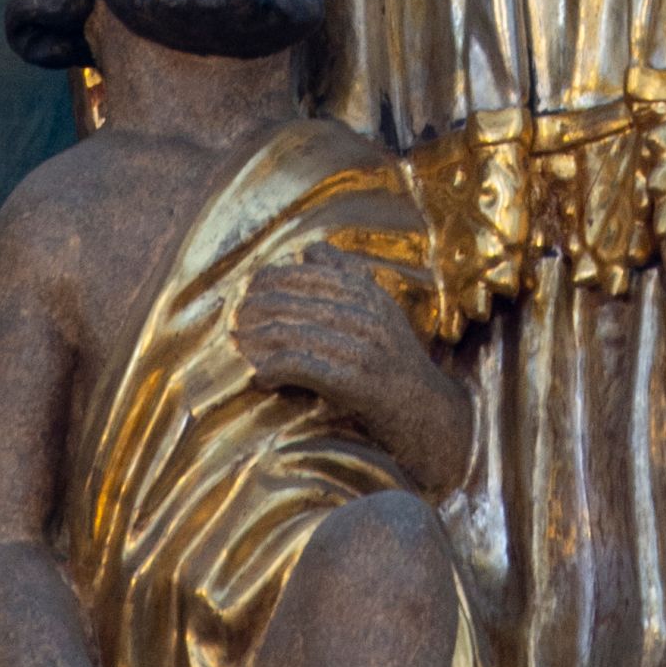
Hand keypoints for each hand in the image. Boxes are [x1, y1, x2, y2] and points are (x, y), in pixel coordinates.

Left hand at [234, 251, 472, 492]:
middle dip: (261, 307)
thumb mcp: (380, 314)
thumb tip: (311, 250)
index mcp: (372, 296)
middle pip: (302, 301)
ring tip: (239, 345)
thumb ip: (349, 280)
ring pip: (300, 332)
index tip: (249, 286)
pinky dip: (279, 370)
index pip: (315, 274)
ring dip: (262, 339)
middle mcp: (369, 316)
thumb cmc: (397, 366)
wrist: (432, 416)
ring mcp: (365, 348)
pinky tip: (261, 377)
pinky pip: (307, 367)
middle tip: (233, 317)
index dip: (277, 278)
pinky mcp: (359, 381)